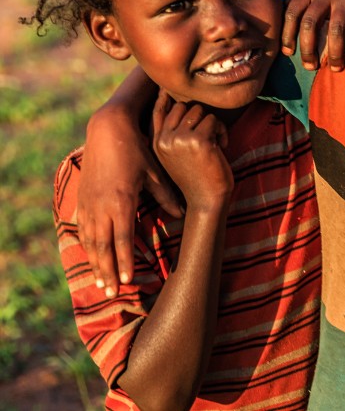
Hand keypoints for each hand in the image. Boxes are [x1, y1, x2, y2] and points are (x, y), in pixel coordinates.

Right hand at [80, 88, 181, 296]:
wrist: (108, 131)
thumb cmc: (136, 151)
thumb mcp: (155, 174)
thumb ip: (166, 197)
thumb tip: (181, 215)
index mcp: (121, 204)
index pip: (123, 241)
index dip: (124, 263)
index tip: (126, 282)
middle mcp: (101, 208)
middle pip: (103, 248)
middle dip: (107, 272)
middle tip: (110, 294)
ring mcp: (89, 203)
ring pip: (90, 241)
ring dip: (95, 263)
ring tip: (100, 282)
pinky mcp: (82, 198)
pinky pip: (83, 228)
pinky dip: (86, 245)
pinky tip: (90, 255)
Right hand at [151, 93, 233, 213]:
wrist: (206, 200)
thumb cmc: (197, 176)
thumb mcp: (177, 155)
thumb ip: (173, 134)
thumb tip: (178, 104)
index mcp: (157, 143)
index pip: (158, 111)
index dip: (164, 96)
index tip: (166, 85)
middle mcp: (164, 139)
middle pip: (183, 106)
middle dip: (200, 117)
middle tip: (209, 136)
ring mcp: (179, 139)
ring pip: (200, 111)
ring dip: (213, 124)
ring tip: (214, 144)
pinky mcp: (197, 141)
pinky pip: (213, 120)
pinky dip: (222, 131)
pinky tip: (221, 148)